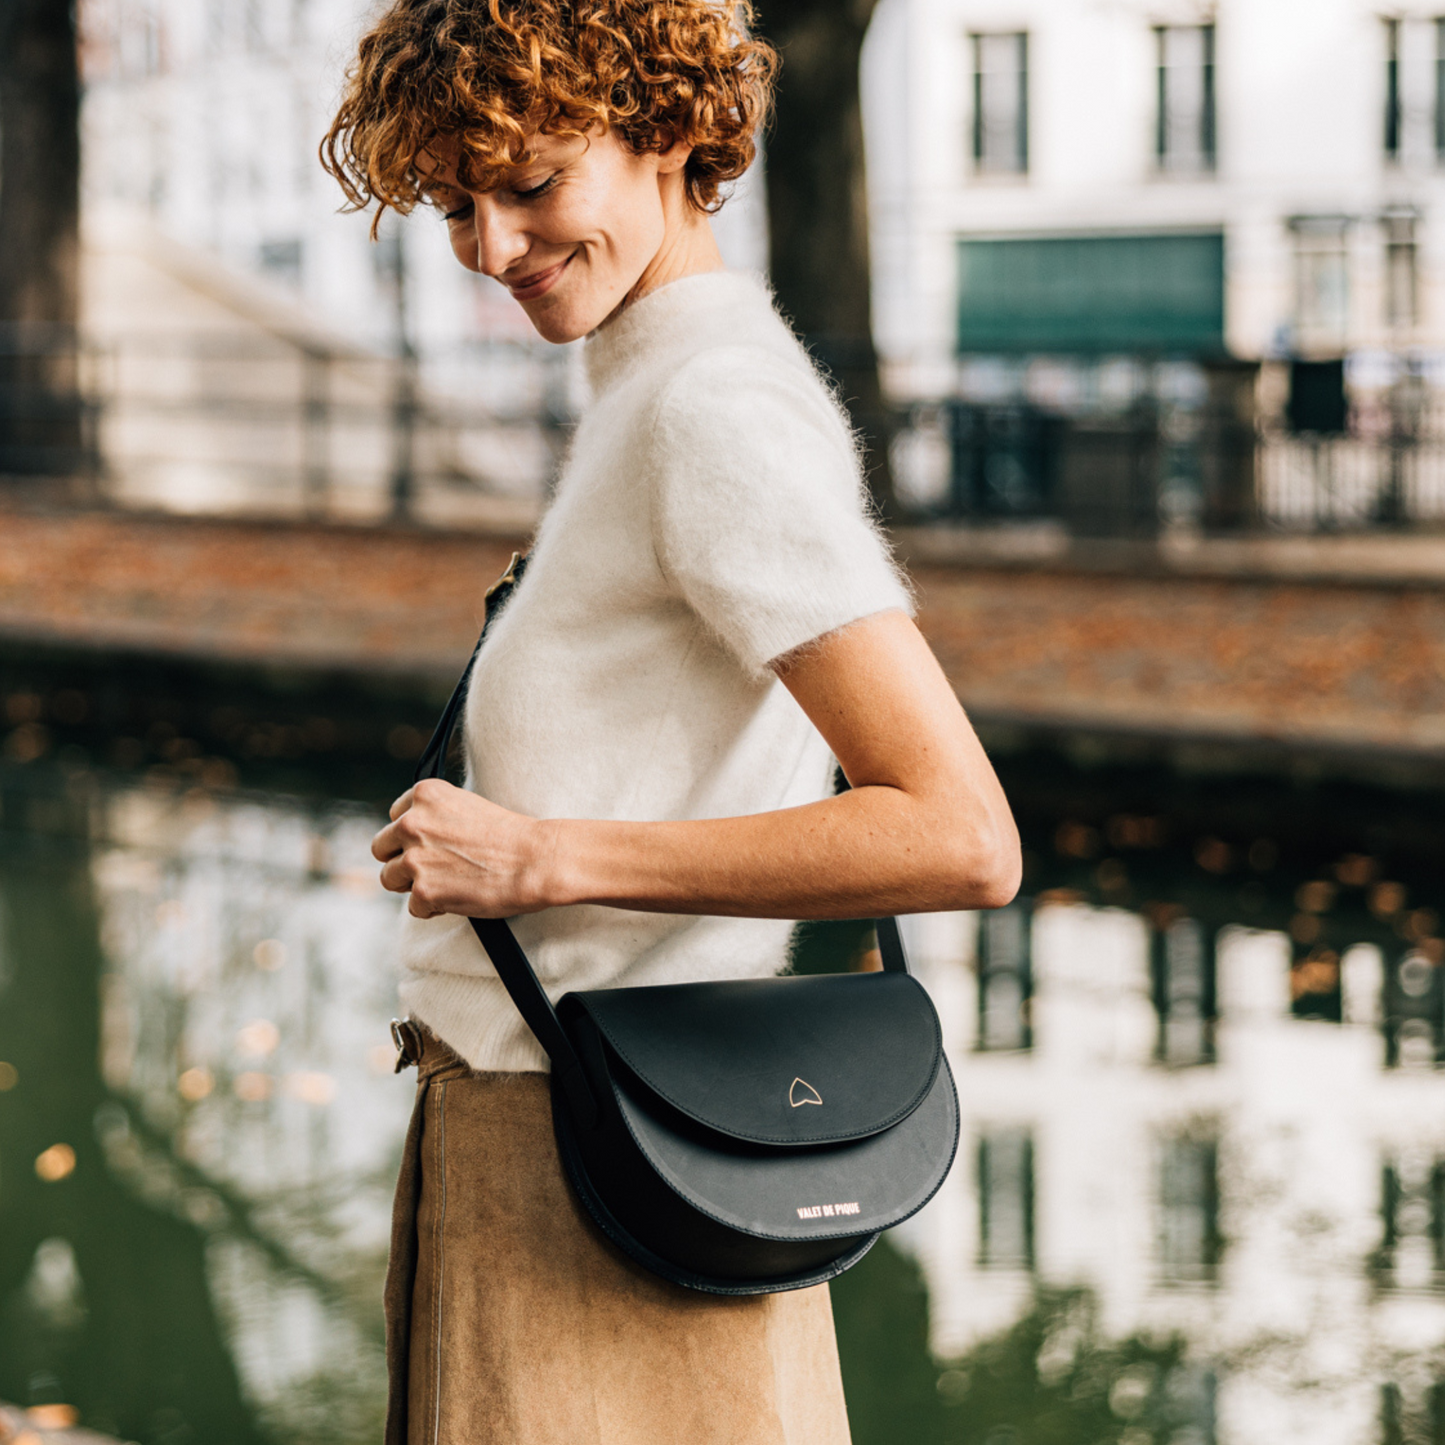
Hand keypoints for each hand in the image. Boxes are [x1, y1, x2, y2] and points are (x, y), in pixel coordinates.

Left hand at [370, 779, 554, 918]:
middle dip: (401, 859)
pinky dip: (432, 908)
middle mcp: (412, 823)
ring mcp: (414, 858)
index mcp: (426, 795)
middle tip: (429, 868)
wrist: (536, 860)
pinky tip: (457, 898)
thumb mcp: (467, 809)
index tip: (429, 844)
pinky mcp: (423, 891)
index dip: (411, 835)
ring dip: (412, 885)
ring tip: (444, 885)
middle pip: (381, 847)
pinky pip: (413, 907)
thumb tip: (416, 842)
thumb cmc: (511, 837)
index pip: (395, 816)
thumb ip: (436, 818)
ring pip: (389, 879)